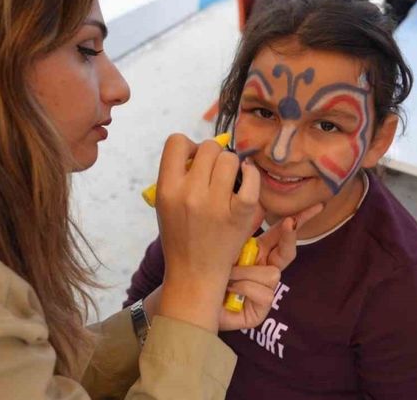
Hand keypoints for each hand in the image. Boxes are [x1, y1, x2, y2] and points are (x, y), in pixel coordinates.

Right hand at [154, 134, 262, 331]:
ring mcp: (216, 205)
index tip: (194, 161)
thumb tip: (201, 149)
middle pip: (208, 148)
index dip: (188, 146)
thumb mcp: (165, 205)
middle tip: (214, 173)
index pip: (176, 142)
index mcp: (167, 189)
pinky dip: (251, 174)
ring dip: (231, 165)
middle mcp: (189, 194)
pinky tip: (246, 178)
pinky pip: (250, 179)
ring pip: (230, 159)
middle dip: (213, 156)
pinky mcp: (239, 214)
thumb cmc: (181, 236)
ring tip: (229, 180)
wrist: (195, 274)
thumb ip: (178, 176)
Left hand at [218, 204, 322, 330]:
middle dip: (289, 237)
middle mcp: (265, 271)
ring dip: (247, 273)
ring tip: (227, 275)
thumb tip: (256, 201)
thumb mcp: (226, 243)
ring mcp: (265, 292)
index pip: (283, 234)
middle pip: (288, 253)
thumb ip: (243, 227)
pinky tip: (230, 290)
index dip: (299, 220)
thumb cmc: (206, 271)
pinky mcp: (260, 312)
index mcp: (259, 253)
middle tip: (290, 223)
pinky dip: (244, 288)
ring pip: (272, 274)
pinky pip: (264, 293)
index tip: (316, 206)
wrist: (191, 300)